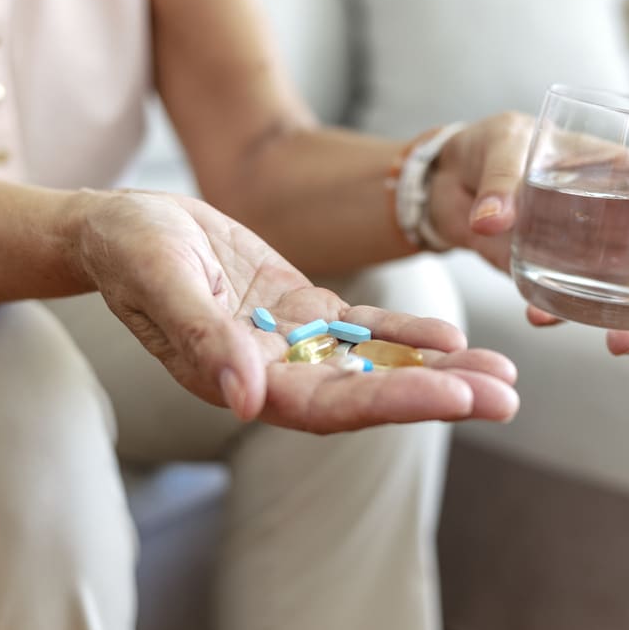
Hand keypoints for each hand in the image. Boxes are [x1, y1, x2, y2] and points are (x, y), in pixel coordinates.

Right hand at [74, 190, 518, 432]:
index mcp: (239, 380)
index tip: (457, 398)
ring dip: (439, 372)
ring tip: (504, 377)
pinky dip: (408, 330)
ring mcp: (292, 343)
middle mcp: (274, 373)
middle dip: (438, 395)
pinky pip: (363, 326)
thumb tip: (246, 401)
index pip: (330, 404)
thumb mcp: (161, 280)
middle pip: (368, 394)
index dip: (395, 401)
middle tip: (507, 399)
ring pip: (376, 363)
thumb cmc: (128, 251)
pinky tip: (454, 336)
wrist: (121, 225)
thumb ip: (202, 339)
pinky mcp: (302, 309)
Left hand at [428, 112, 628, 354]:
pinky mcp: (572, 282)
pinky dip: (575, 322)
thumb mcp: (498, 148)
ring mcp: (608, 255)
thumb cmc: (490, 148)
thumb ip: (501, 179)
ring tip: (621, 345)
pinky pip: (592, 310)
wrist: (450, 187)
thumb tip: (491, 222)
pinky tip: (540, 320)